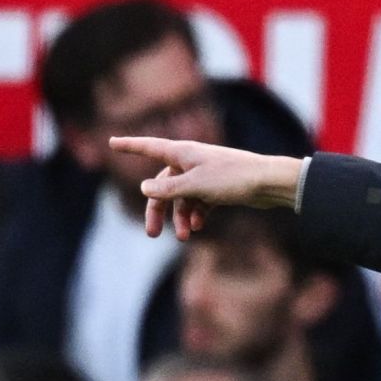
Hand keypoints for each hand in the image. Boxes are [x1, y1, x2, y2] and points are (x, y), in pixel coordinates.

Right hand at [115, 137, 304, 239]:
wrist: (269, 183)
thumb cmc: (233, 178)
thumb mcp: (195, 185)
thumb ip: (168, 188)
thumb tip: (144, 188)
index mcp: (183, 153)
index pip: (149, 147)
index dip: (130, 146)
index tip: (111, 142)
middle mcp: (191, 161)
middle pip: (163, 185)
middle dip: (158, 210)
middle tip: (152, 234)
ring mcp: (205, 175)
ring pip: (182, 198)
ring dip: (181, 218)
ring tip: (186, 237)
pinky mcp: (219, 187)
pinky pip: (200, 202)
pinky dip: (198, 215)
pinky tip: (201, 228)